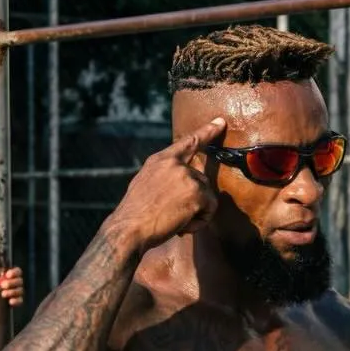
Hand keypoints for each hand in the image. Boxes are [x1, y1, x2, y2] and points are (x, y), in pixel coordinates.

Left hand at [0, 265, 24, 305]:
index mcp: (12, 274)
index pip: (18, 271)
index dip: (14, 273)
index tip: (7, 275)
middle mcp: (16, 282)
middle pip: (19, 281)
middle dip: (11, 283)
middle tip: (2, 285)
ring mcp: (17, 292)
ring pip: (19, 291)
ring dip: (12, 292)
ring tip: (3, 294)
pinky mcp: (16, 301)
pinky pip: (20, 301)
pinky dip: (16, 301)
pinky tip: (10, 301)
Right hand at [112, 120, 225, 251]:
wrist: (129, 228)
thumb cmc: (135, 214)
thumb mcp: (145, 184)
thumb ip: (165, 177)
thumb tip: (183, 184)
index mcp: (160, 160)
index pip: (188, 142)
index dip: (207, 131)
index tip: (220, 122)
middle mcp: (174, 164)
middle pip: (201, 180)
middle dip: (194, 200)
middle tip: (173, 216)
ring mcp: (186, 177)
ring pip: (207, 195)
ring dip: (196, 212)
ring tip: (175, 222)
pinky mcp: (196, 193)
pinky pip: (210, 209)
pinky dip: (200, 222)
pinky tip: (182, 226)